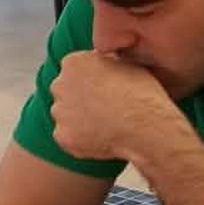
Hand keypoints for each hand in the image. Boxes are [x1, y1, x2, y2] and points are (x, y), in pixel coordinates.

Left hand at [48, 51, 177, 165]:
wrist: (144, 126)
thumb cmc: (141, 94)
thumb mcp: (127, 64)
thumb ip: (107, 62)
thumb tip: (108, 63)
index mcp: (73, 62)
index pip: (74, 71)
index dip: (91, 81)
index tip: (105, 90)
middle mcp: (59, 85)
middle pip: (65, 92)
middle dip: (80, 100)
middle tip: (104, 109)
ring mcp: (59, 112)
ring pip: (66, 116)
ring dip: (80, 121)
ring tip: (107, 126)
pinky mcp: (63, 136)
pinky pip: (69, 138)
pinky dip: (81, 141)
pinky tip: (102, 140)